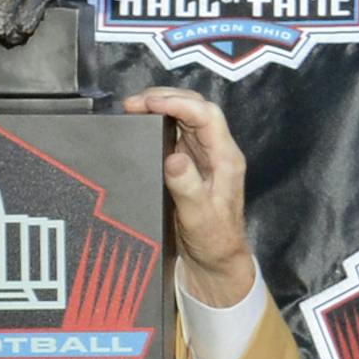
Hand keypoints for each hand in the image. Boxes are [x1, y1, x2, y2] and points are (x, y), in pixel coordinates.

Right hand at [121, 86, 256, 306]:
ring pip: (185, 116)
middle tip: (133, 103)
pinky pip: (176, 132)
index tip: (148, 103)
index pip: (206, 116)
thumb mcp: (199, 217)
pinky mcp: (191, 162)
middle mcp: (217, 151)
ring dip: (160, 106)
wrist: (216, 261)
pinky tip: (141, 124)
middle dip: (165, 97)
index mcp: (226, 158)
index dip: (178, 103)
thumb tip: (173, 157)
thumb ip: (187, 187)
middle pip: (196, 108)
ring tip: (133, 108)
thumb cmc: (213, 241)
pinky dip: (158, 122)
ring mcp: (204, 155)